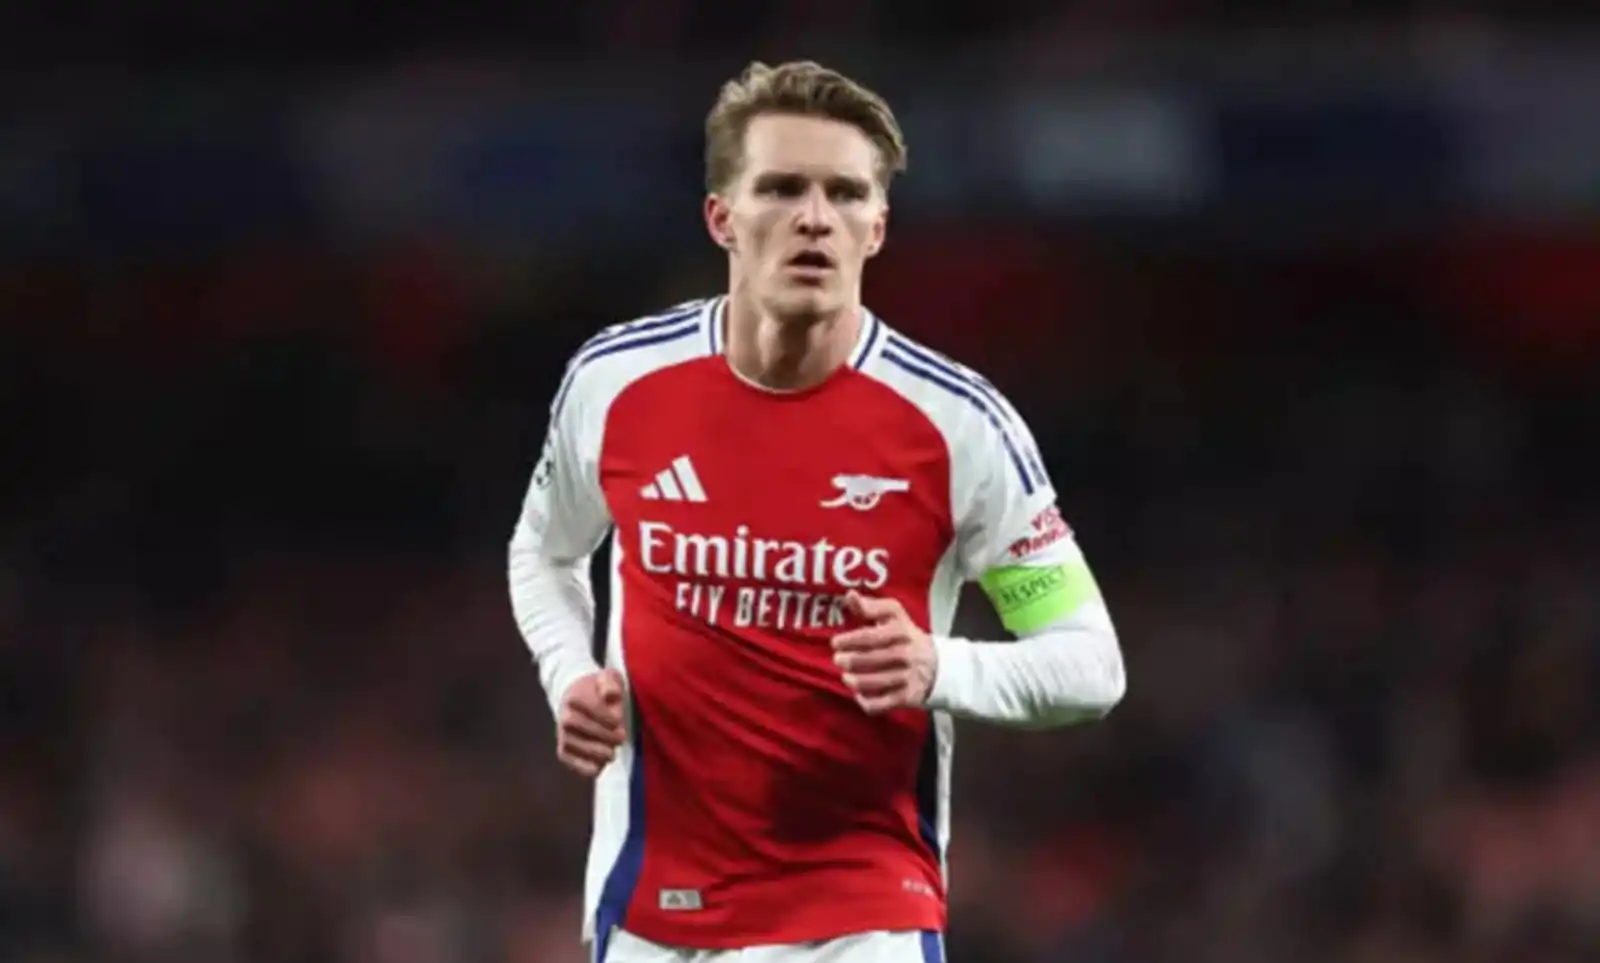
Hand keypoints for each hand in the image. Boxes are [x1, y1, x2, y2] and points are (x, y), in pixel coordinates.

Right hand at [557, 668, 627, 777]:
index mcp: (576, 695)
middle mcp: (565, 715)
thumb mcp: (607, 679)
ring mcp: (562, 733)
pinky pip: (569, 759)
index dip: (606, 716)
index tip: (619, 721)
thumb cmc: (597, 691)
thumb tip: (609, 695)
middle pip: (581, 725)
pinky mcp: (563, 749)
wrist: (576, 699)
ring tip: (611, 754)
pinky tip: (598, 768)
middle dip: (603, 734)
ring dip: (594, 751)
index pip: (592, 706)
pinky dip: (582, 766)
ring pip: (574, 743)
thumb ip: (610, 684)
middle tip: (621, 738)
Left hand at [831, 591, 937, 713]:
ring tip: (846, 677)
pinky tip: (859, 695)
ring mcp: (909, 677)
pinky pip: (883, 703)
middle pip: (873, 659)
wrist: (940, 667)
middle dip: (850, 661)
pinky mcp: (909, 697)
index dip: (850, 640)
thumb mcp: (895, 618)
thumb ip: (871, 607)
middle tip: (838, 659)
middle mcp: (907, 654)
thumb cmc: (907, 638)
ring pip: (876, 683)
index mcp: (902, 632)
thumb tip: (850, 595)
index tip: (835, 643)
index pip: (872, 636)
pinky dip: (867, 701)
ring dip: (856, 681)